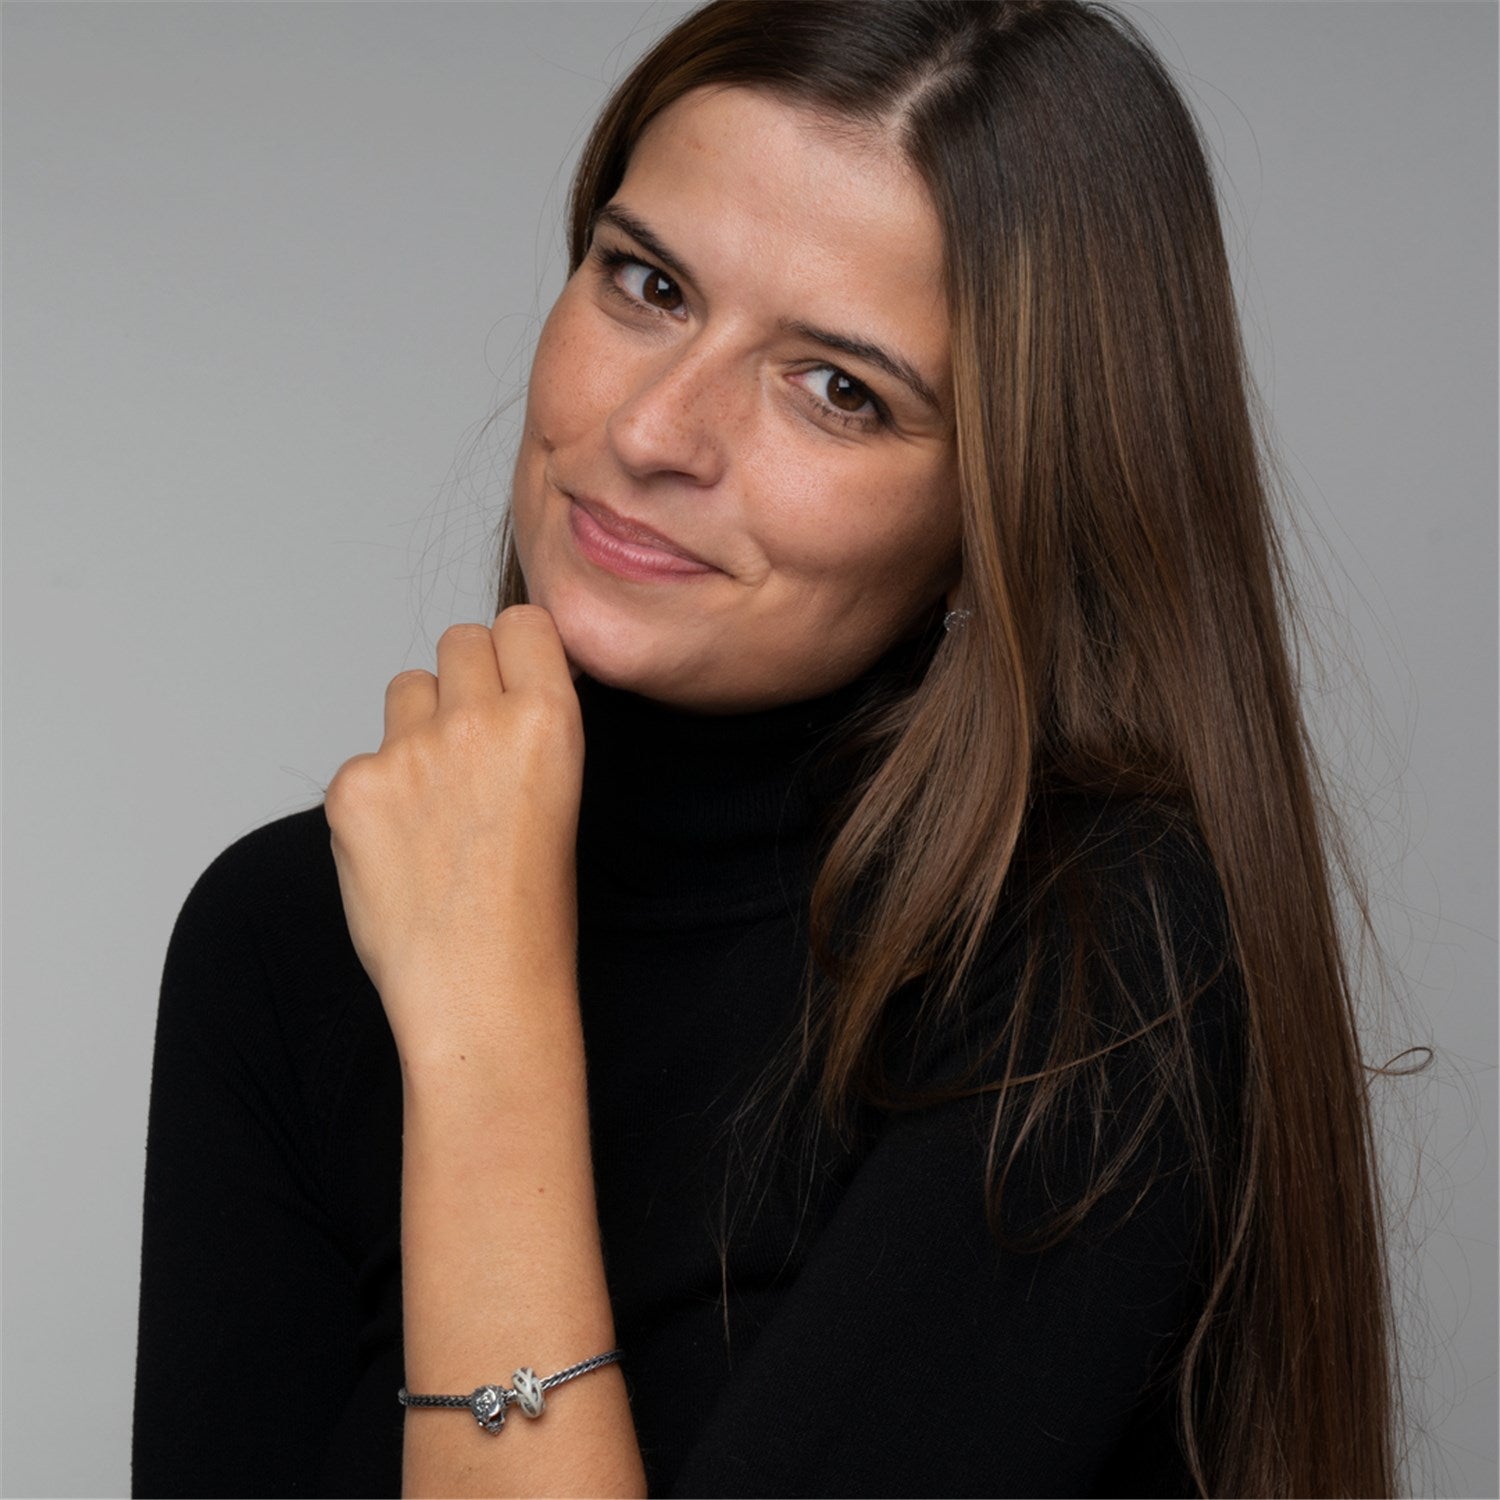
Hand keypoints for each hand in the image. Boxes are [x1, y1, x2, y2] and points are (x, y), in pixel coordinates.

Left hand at [324, 605, 583, 1067]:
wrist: (480, 992)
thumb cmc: (531, 914)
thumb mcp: (560, 797)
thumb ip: (528, 730)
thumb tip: (495, 688)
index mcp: (548, 720)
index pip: (521, 622)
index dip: (516, 653)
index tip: (513, 682)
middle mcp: (479, 721)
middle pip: (458, 641)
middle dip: (464, 680)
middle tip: (471, 745)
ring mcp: (409, 752)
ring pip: (405, 689)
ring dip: (418, 724)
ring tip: (434, 801)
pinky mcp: (352, 787)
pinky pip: (365, 758)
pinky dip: (378, 794)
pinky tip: (399, 848)